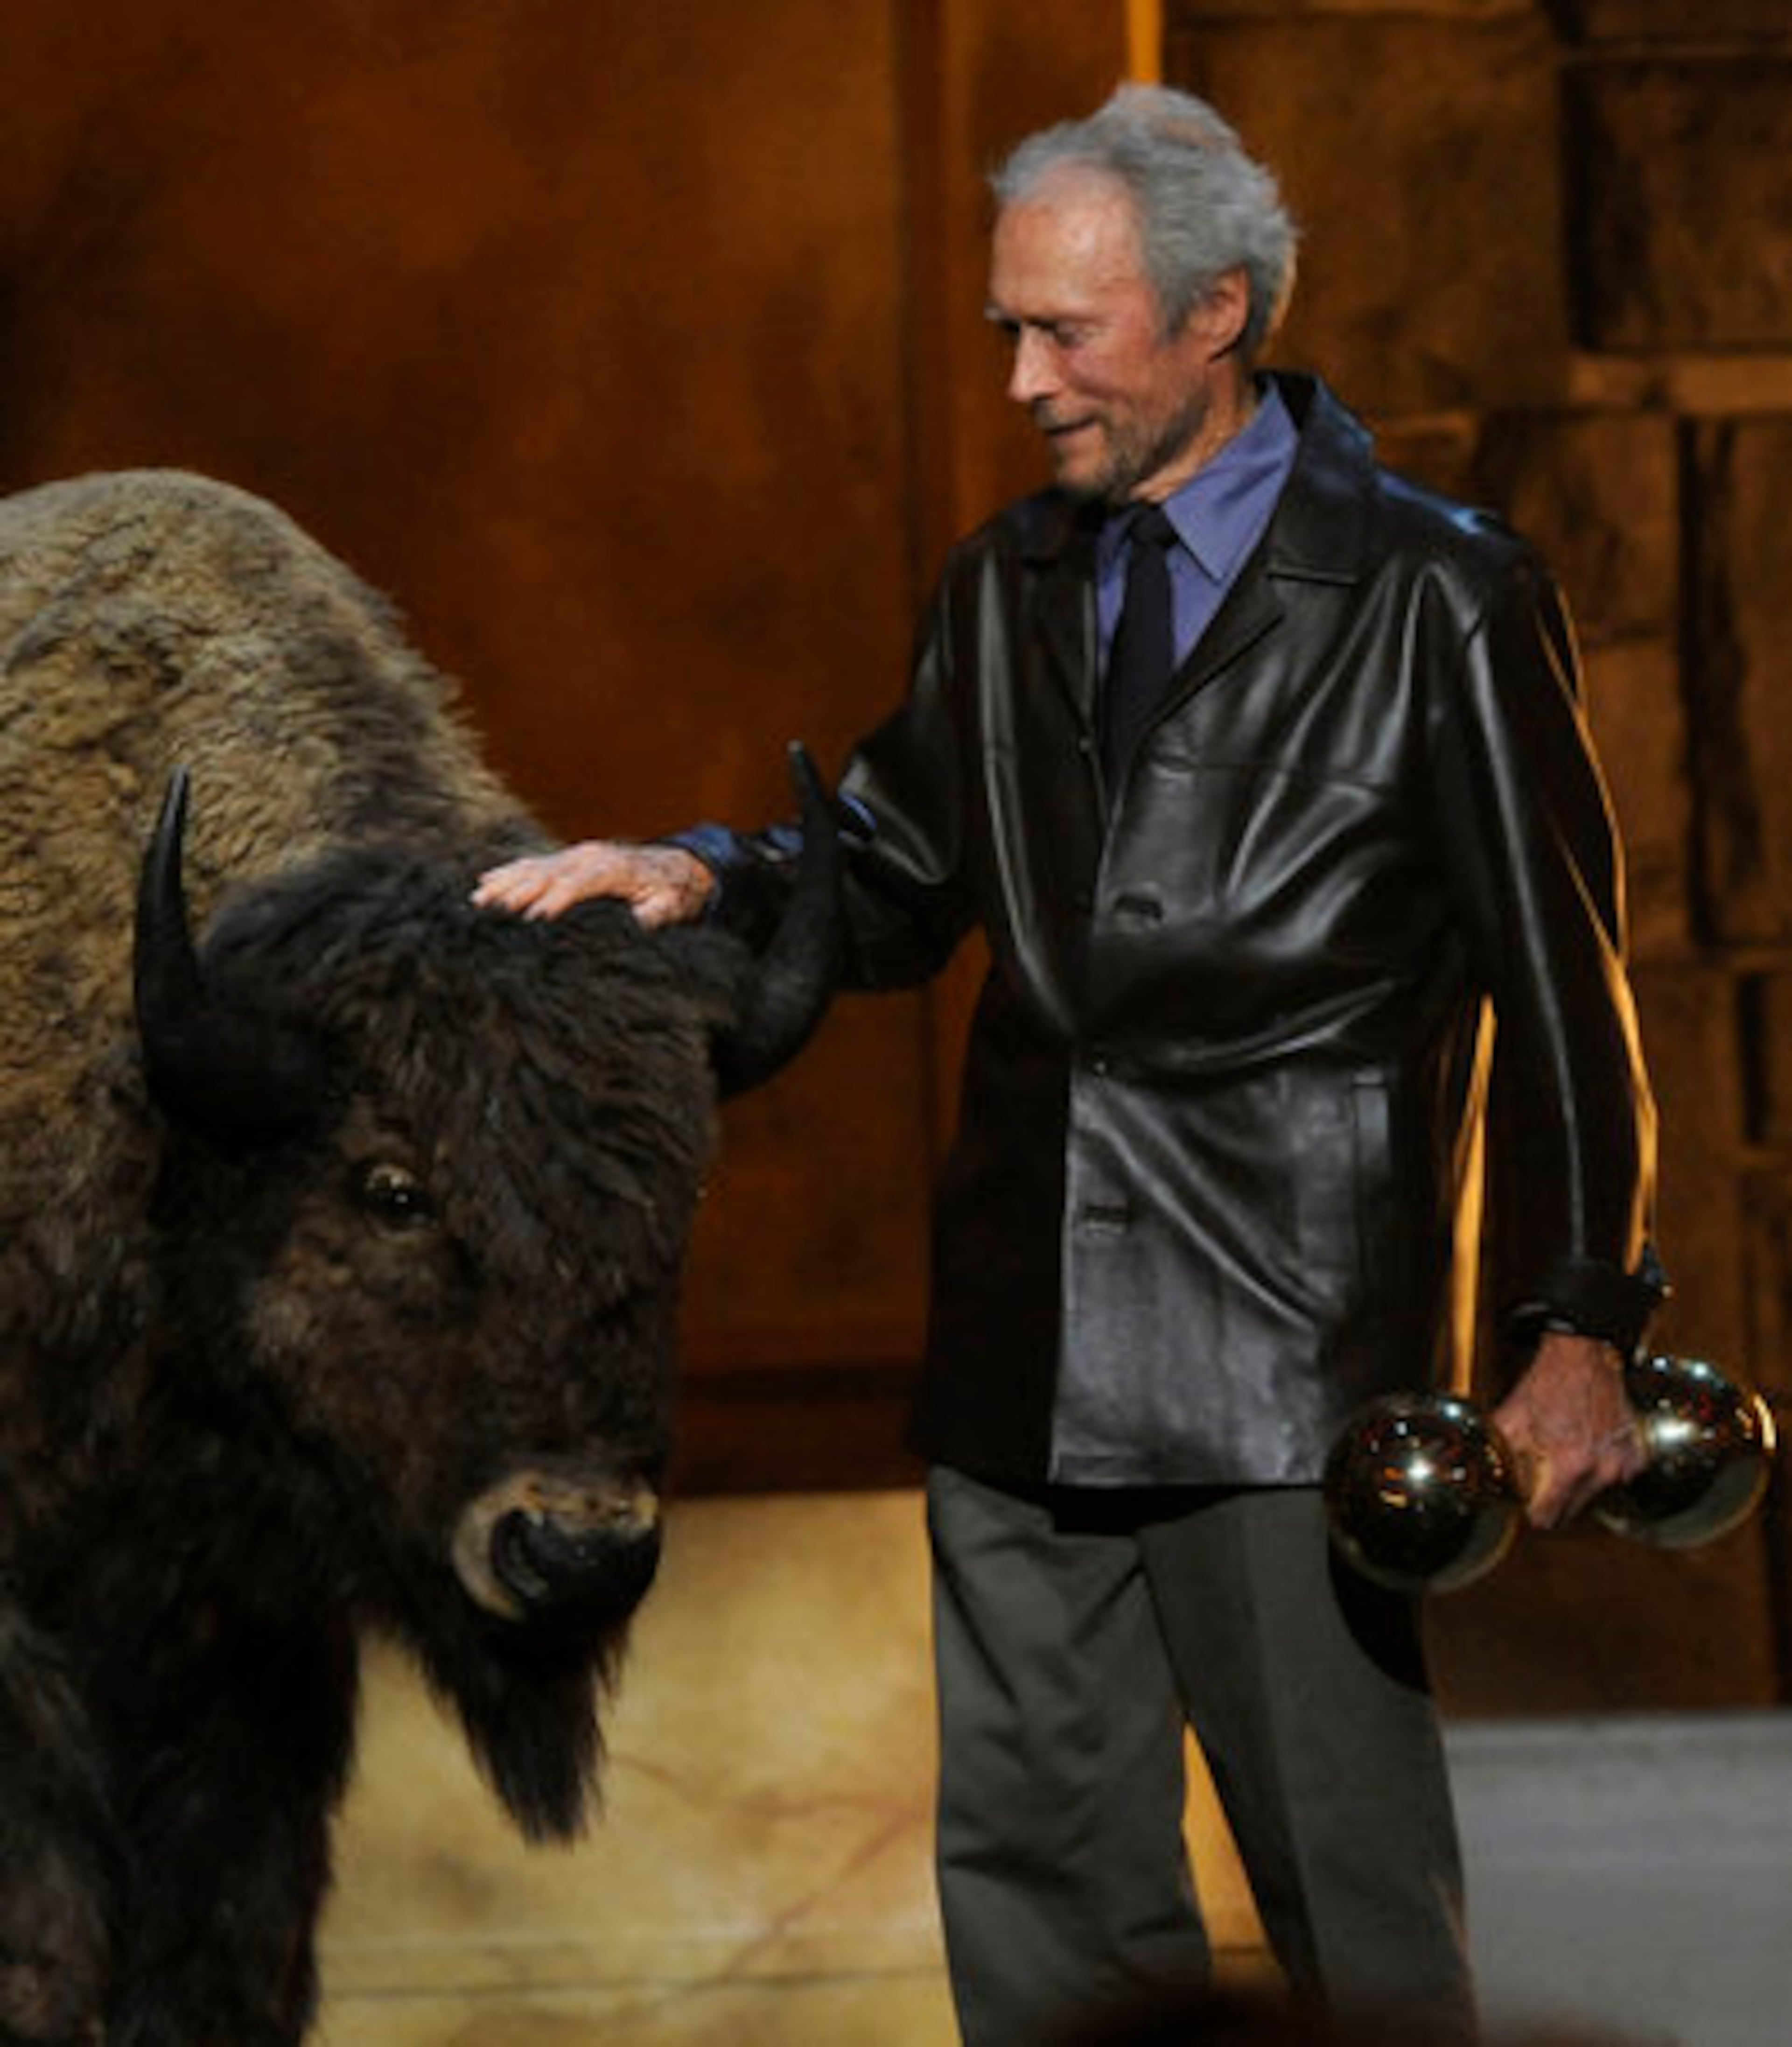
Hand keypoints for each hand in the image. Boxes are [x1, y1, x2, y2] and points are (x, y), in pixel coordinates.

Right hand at [471, 842, 715, 926]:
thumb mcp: (669, 906)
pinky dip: (510, 872)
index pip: (580, 882)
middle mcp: (590, 856)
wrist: (673, 869)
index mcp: (614, 868)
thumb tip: (638, 922)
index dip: (559, 898)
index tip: (536, 916)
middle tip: (493, 908)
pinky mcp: (568, 859)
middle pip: (550, 872)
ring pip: (535, 866)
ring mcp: (576, 855)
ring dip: (506, 881)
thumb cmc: (669, 893)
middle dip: (521, 890)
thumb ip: (654, 915)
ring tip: (479, 897)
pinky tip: (487, 882)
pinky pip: (534, 863)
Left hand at [1489, 1331, 1647, 1530]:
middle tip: (1542, 1479)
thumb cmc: (1546, 1385)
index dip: (1532, 1512)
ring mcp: (1623, 1464)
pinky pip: (1616, 1478)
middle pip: (1571, 1512)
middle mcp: (1602, 1470)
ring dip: (1578, 1485)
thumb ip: (1502, 1457)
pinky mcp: (1636, 1455)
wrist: (1581, 1357)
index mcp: (1570, 1466)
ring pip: (1593, 1496)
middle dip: (1554, 1501)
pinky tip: (1588, 1448)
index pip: (1548, 1518)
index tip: (1527, 1503)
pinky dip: (1602, 1470)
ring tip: (1565, 1454)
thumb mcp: (1512, 1421)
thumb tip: (1493, 1482)